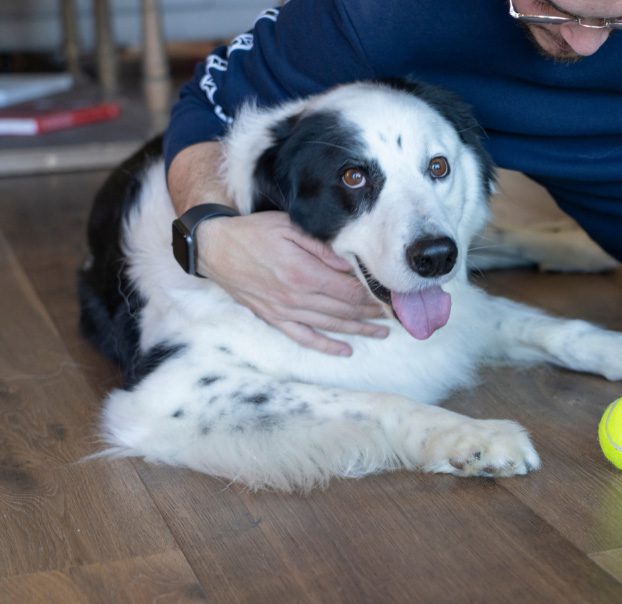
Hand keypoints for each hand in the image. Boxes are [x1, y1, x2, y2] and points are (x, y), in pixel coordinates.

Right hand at [198, 211, 387, 354]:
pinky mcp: (274, 319)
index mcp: (304, 273)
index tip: (393, 296)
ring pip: (330, 326)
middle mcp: (296, 297)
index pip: (349, 290)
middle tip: (397, 316)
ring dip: (359, 331)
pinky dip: (326, 346)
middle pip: (345, 310)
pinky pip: (305, 338)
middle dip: (373, 314)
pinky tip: (345, 351)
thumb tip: (351, 260)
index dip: (374, 296)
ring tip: (383, 332)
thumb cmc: (254, 233)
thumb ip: (323, 246)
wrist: (215, 249)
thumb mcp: (290, 227)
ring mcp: (285, 311)